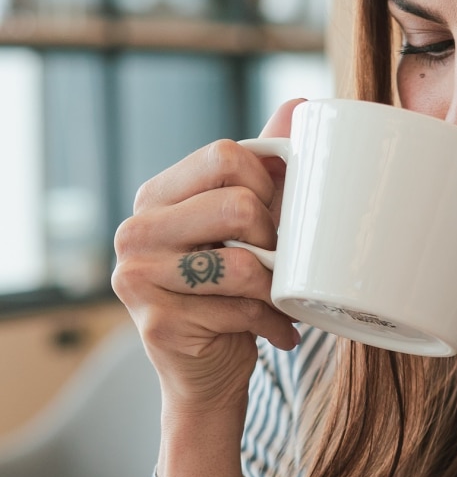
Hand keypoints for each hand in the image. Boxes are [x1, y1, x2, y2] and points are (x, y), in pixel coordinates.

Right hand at [112, 98, 305, 414]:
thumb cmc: (235, 289)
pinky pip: (241, 308)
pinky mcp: (156, 324)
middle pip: (236, 203)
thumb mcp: (252, 220)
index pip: (225, 155)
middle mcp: (135, 231)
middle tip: (279, 261)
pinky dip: (273, 322)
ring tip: (278, 297)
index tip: (276, 213)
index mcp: (157, 196)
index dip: (268, 182)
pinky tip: (276, 330)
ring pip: (242, 262)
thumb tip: (301, 104)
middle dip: (276, 236)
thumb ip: (268, 164)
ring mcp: (136, 279)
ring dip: (277, 286)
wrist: (211, 371)